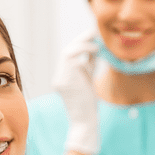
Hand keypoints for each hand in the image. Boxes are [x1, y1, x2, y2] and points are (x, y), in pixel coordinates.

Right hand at [52, 28, 99, 154]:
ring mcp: (59, 79)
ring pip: (67, 53)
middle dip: (80, 40)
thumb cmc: (88, 106)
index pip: (69, 56)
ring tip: (96, 44)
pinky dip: (84, 51)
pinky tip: (95, 51)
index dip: (80, 45)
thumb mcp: (88, 81)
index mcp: (63, 78)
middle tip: (94, 33)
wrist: (84, 122)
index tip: (92, 38)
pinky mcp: (64, 80)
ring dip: (82, 45)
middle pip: (67, 52)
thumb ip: (89, 66)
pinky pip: (71, 58)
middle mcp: (59, 77)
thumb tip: (95, 49)